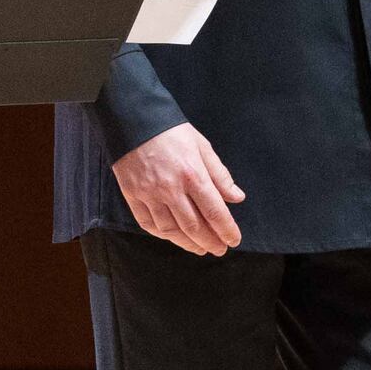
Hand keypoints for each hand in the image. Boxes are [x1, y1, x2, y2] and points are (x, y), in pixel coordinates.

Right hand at [113, 122, 246, 253]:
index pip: (214, 212)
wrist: (133, 120)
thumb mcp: (202, 146)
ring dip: (188, 243)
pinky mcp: (132, 195)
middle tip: (220, 249)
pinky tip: (174, 237)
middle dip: (210, 241)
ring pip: (171, 230)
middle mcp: (171, 189)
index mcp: (193, 174)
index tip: (234, 240)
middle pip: (194, 226)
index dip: (226, 230)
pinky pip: (148, 223)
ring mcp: (150, 194)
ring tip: (200, 248)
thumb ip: (220, 175)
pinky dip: (163, 235)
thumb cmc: (172, 131)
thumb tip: (237, 198)